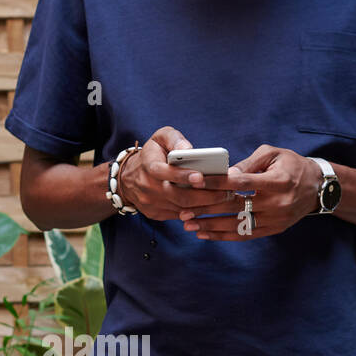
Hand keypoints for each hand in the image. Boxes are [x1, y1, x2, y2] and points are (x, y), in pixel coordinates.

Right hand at [117, 126, 233, 220]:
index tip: (202, 176)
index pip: (165, 172)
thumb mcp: (160, 138)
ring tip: (225, 199)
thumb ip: (174, 139)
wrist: (128, 178)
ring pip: (181, 209)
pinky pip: (179, 217)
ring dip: (205, 206)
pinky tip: (212, 206)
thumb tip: (189, 149)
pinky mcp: (156, 214)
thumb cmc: (152, 153)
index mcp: (149, 166)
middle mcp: (148, 188)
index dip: (183, 176)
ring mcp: (152, 204)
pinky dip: (197, 213)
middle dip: (204, 195)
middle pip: (179, 196)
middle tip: (227, 192)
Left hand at [179, 145, 322, 240]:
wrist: (317, 189)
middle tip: (183, 209)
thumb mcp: (273, 154)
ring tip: (189, 224)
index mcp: (277, 181)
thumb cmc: (292, 165)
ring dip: (210, 226)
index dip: (216, 182)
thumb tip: (225, 173)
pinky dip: (223, 236)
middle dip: (206, 208)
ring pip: (237, 225)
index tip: (195, 182)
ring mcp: (275, 219)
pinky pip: (244, 235)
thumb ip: (249, 163)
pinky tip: (205, 234)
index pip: (241, 182)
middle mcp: (276, 203)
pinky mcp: (273, 230)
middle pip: (235, 206)